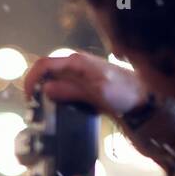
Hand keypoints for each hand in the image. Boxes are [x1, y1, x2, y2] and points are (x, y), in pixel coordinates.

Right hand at [22, 50, 146, 120]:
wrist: (145, 100)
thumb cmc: (124, 93)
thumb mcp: (97, 93)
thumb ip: (72, 90)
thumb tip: (46, 89)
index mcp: (77, 62)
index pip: (44, 64)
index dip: (31, 79)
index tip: (28, 99)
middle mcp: (76, 65)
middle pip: (47, 72)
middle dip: (36, 88)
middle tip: (35, 110)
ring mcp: (81, 75)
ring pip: (55, 81)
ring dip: (46, 95)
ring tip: (45, 113)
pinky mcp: (85, 86)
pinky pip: (65, 89)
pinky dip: (58, 99)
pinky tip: (60, 111)